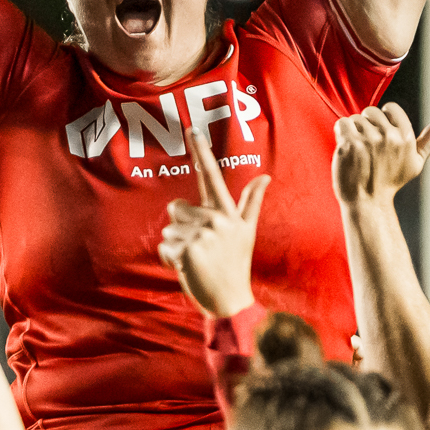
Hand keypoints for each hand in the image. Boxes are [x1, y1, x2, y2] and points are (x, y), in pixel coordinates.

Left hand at [159, 126, 270, 318]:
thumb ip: (251, 202)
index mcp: (227, 212)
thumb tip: (265, 176)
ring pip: (168, 230)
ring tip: (197, 260)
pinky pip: (165, 248)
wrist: (231, 300)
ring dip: (175, 247)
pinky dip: (170, 261)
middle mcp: (216, 219)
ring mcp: (203, 234)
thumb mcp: (246, 231)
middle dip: (180, 229)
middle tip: (201, 249)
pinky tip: (189, 269)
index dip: (202, 152)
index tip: (192, 129)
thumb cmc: (235, 264)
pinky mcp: (189, 249)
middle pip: (175, 209)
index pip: (212, 176)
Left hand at [333, 104, 429, 204]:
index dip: (382, 119)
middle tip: (367, 145)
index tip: (379, 134)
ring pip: (355, 118)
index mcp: (406, 138)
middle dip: (367, 125)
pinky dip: (341, 133)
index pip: (391, 108)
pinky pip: (342, 123)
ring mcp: (368, 140)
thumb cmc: (390, 183)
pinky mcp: (349, 144)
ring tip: (357, 150)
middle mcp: (388, 137)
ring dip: (353, 131)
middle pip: (371, 111)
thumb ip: (428, 141)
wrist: (366, 202)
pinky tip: (346, 148)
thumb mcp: (415, 164)